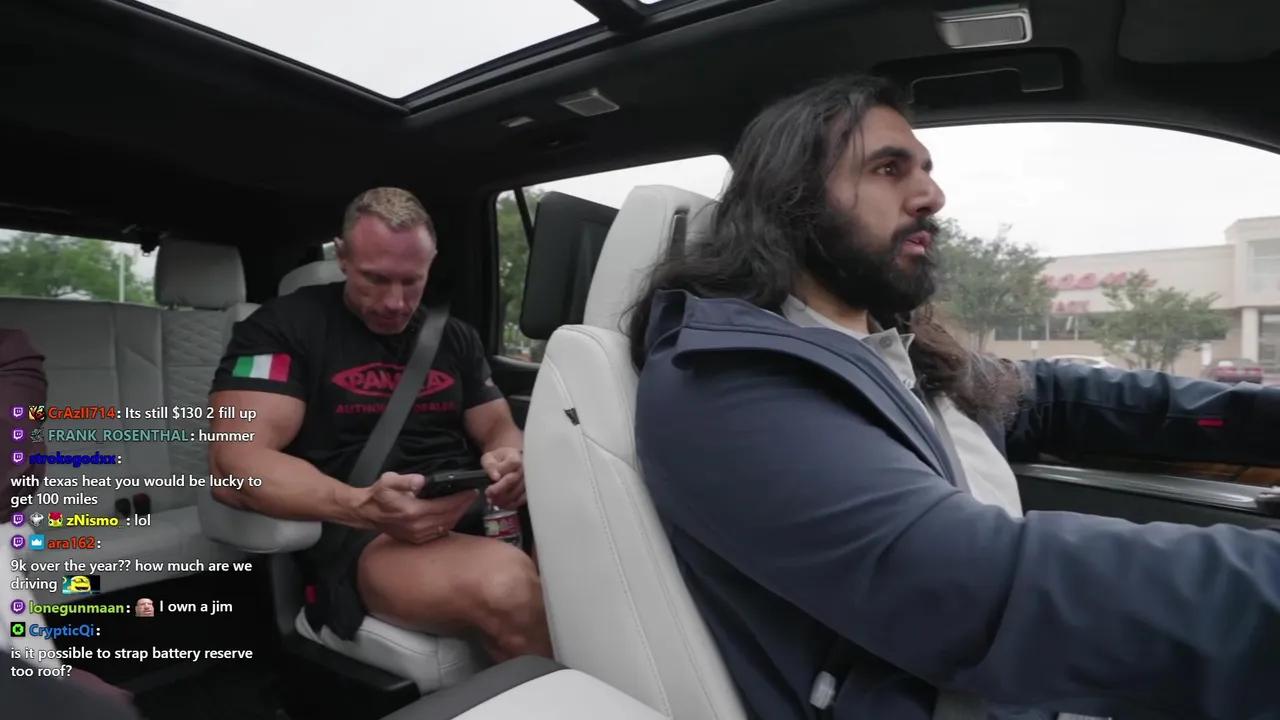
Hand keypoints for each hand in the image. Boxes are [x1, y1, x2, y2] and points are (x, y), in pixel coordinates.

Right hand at [355, 472, 476, 543]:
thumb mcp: (388, 481)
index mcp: (414, 512)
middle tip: (472, 496)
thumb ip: (406, 480)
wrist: (365, 513)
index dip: (460, 499)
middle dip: (463, 506)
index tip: (471, 491)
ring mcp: (417, 535)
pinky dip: (449, 524)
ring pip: (446, 526)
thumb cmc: (378, 495)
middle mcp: (418, 526)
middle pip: (449, 517)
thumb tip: (421, 481)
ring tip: (465, 504)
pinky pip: (438, 533)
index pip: (445, 506)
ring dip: (458, 515)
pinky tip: (453, 515)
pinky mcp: (415, 539)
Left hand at [481, 447, 524, 508]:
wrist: (508, 462)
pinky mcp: (529, 490)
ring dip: (504, 499)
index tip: (492, 478)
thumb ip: (490, 466)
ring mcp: (529, 480)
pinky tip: (501, 505)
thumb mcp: (489, 459)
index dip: (501, 471)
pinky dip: (511, 504)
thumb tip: (496, 477)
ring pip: (519, 491)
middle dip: (500, 489)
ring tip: (493, 501)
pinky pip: (523, 499)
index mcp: (515, 457)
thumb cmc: (498, 460)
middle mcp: (525, 468)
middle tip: (488, 495)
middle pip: (515, 479)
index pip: (513, 463)